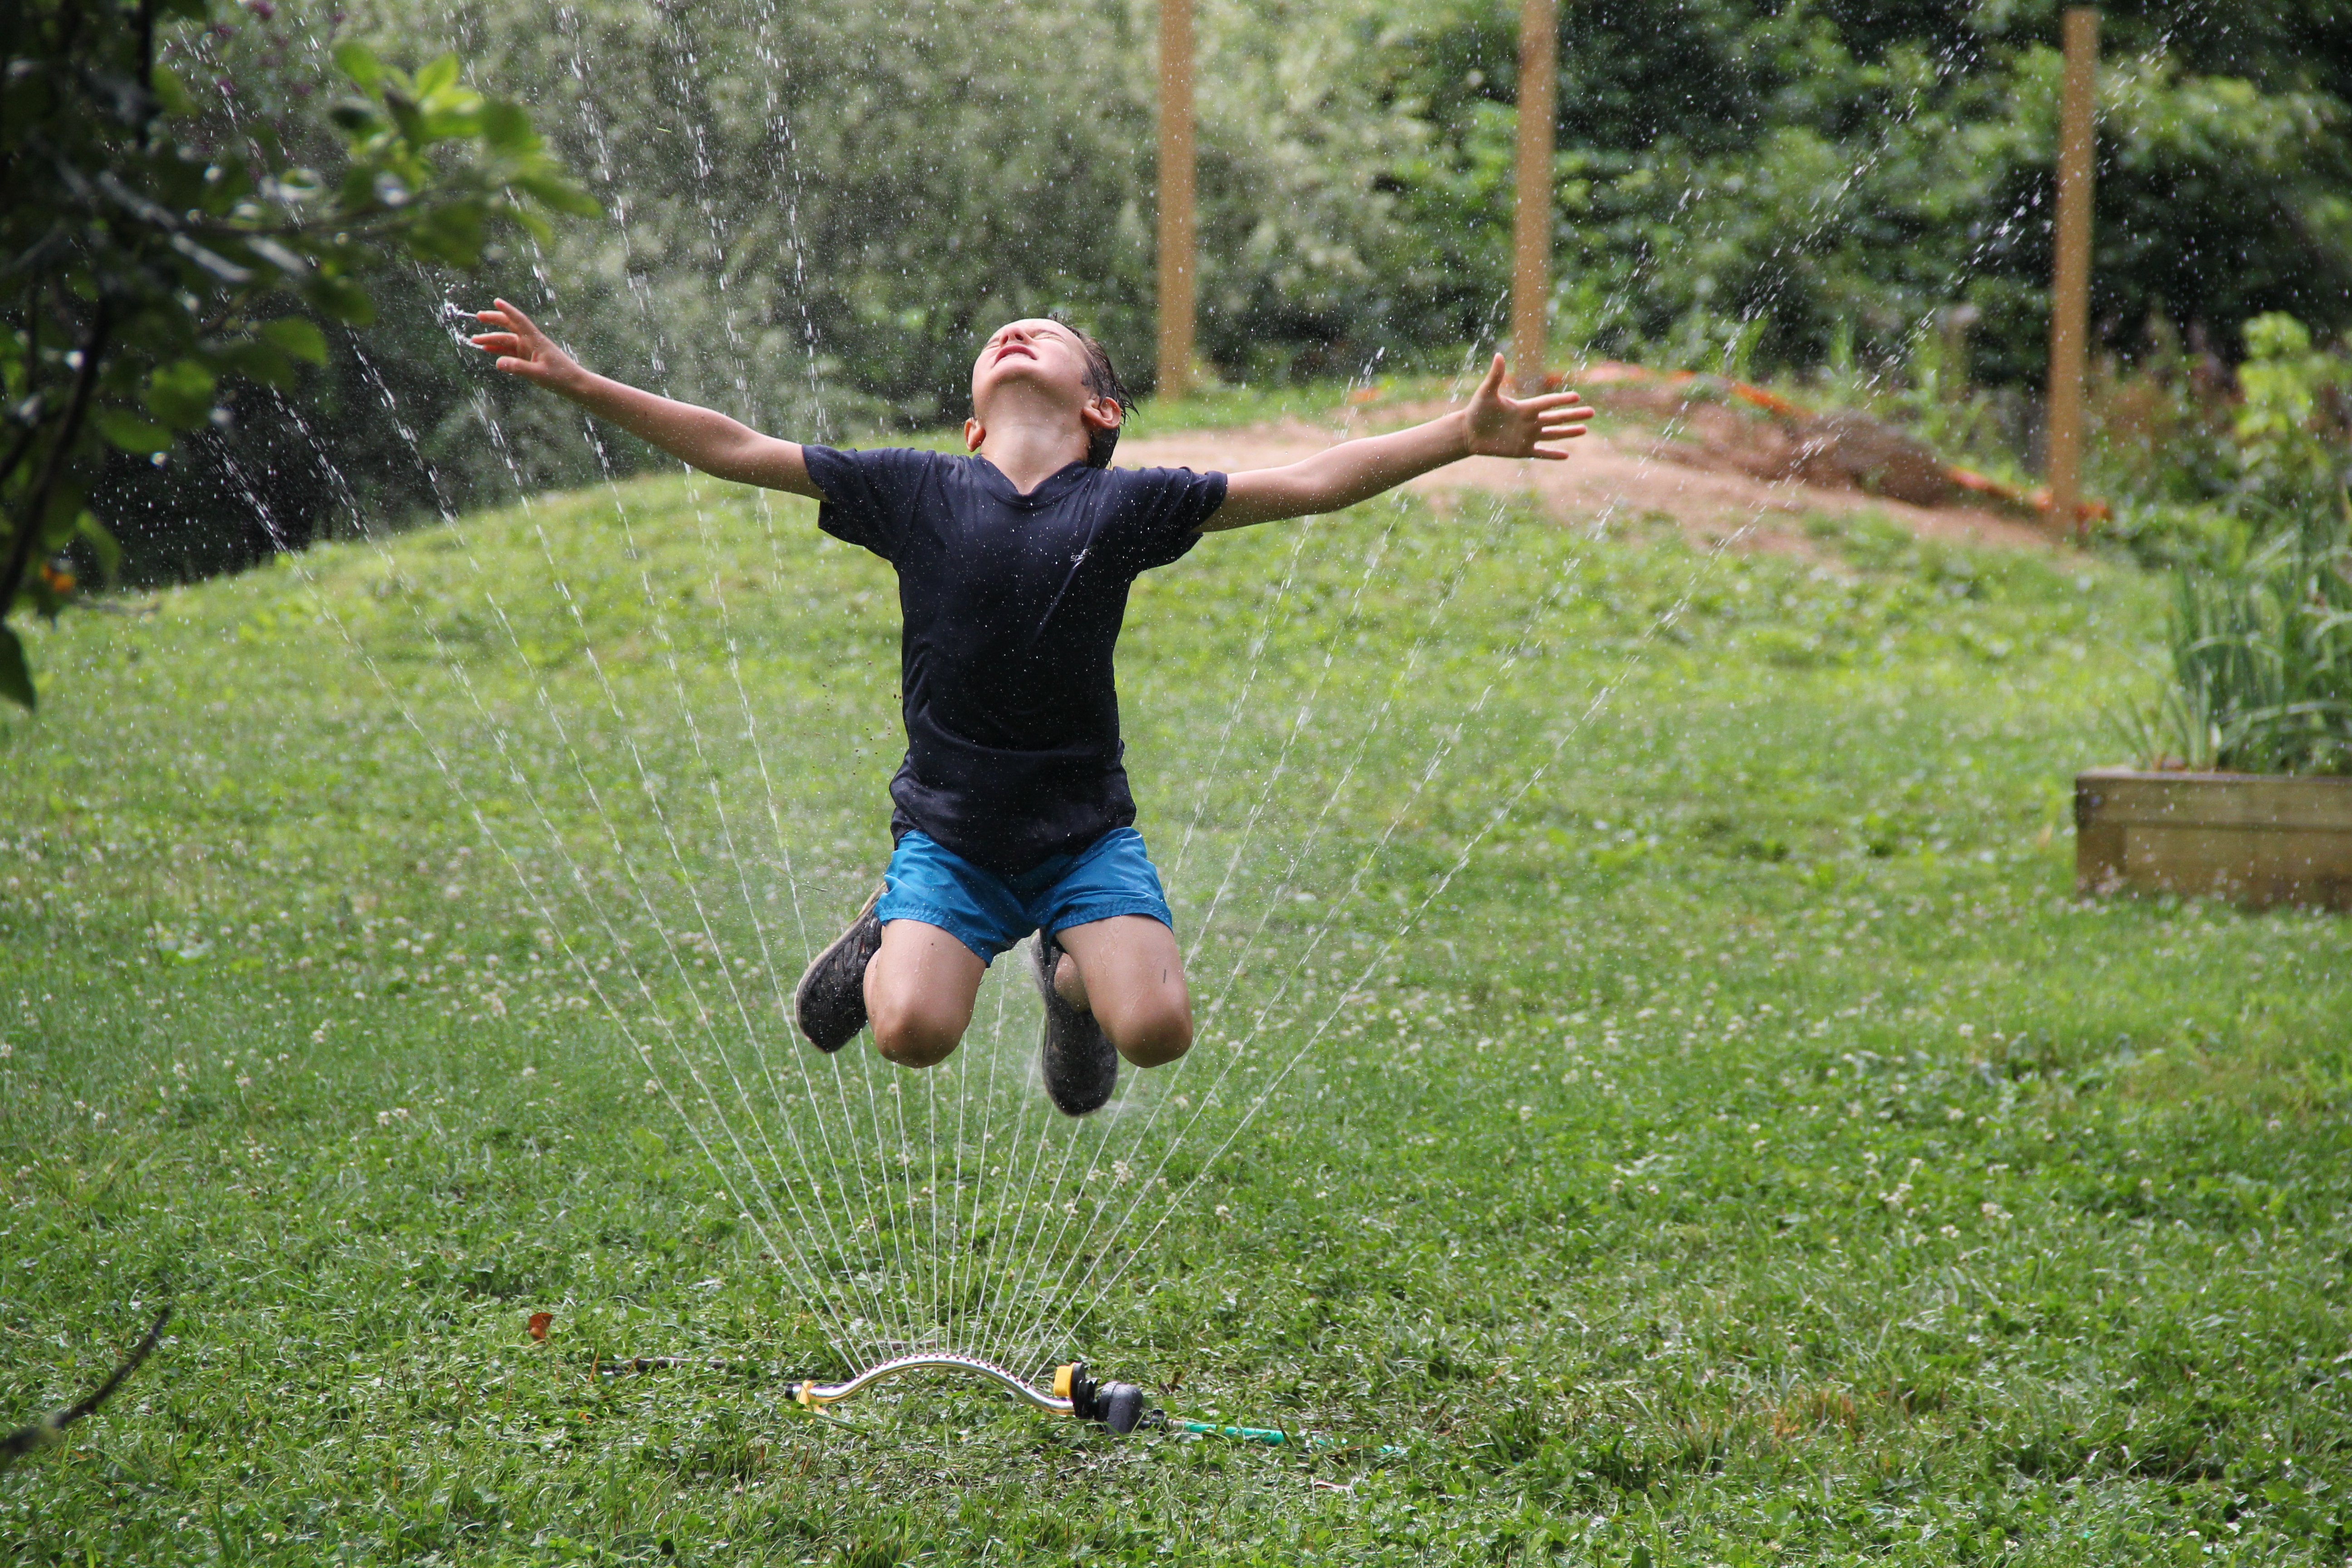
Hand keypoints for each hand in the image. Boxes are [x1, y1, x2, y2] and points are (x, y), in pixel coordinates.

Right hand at [467, 298, 583, 391]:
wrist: (575, 385)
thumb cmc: (561, 378)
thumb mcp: (539, 374)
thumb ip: (519, 368)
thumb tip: (498, 362)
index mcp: (536, 341)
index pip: (519, 321)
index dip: (508, 311)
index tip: (496, 301)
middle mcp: (531, 342)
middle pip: (510, 326)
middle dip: (494, 320)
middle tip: (478, 316)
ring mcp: (529, 350)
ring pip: (507, 341)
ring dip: (492, 340)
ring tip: (474, 340)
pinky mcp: (528, 359)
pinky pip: (510, 352)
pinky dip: (499, 350)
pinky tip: (487, 350)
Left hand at [1462, 353, 1593, 459]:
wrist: (1468, 432)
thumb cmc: (1476, 410)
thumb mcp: (1486, 392)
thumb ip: (1495, 376)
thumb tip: (1498, 355)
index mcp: (1524, 408)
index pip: (1547, 403)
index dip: (1560, 400)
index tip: (1576, 397)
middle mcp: (1529, 422)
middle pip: (1556, 418)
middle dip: (1573, 416)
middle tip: (1591, 412)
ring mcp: (1527, 437)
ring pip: (1553, 435)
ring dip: (1568, 433)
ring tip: (1584, 429)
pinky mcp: (1521, 451)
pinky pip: (1541, 453)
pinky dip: (1552, 455)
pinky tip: (1567, 454)